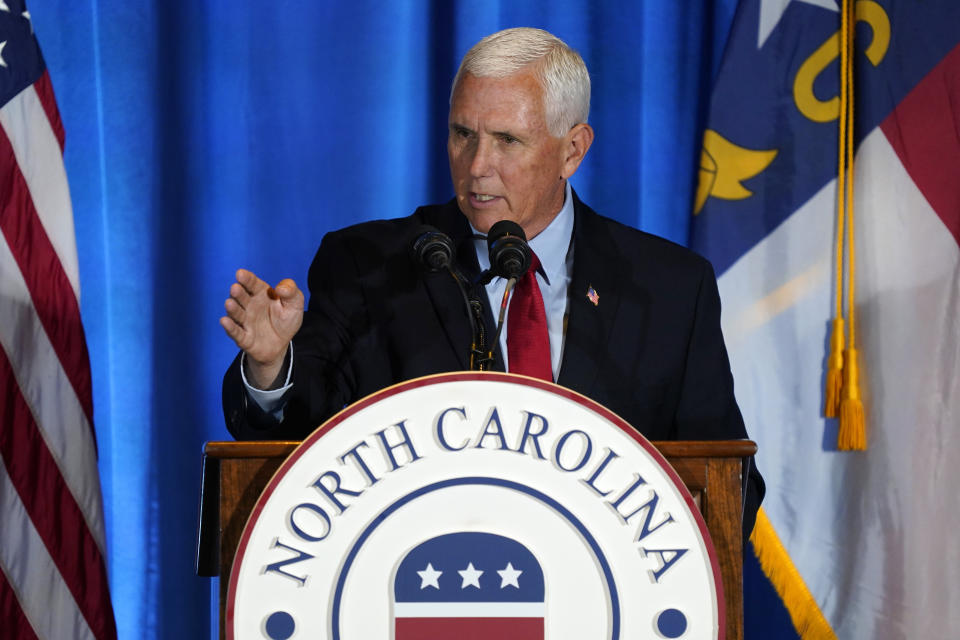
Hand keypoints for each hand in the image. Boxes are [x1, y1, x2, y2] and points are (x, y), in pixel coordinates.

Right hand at [220, 269, 303, 388]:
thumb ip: (291, 292)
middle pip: (242, 297)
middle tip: (235, 288)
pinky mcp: (244, 338)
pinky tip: (224, 321)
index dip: (247, 279)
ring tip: (229, 303)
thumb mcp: (295, 304)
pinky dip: (230, 327)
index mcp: (261, 294)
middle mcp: (250, 306)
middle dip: (238, 292)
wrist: (281, 344)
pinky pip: (236, 332)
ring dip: (233, 309)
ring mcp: (245, 322)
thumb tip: (281, 288)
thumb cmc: (286, 320)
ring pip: (237, 314)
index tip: (241, 274)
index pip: (253, 284)